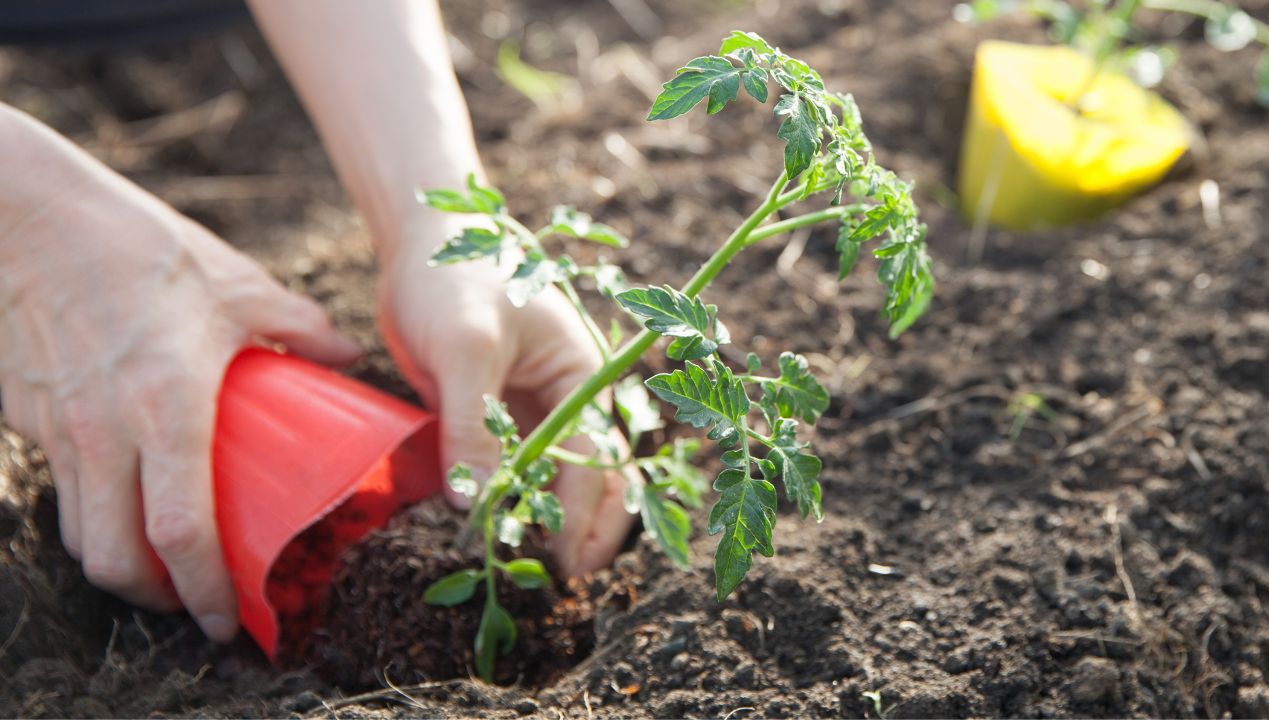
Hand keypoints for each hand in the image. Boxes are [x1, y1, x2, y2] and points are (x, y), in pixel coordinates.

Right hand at [0, 151, 359, 640]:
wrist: (32, 216)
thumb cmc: (143, 247)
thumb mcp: (239, 284)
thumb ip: (302, 327)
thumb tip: (349, 358)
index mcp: (167, 405)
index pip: (181, 529)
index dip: (205, 587)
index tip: (227, 617)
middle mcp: (106, 432)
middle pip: (119, 558)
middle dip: (159, 599)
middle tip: (198, 605)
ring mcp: (60, 428)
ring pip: (80, 537)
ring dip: (123, 568)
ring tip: (164, 570)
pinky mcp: (30, 417)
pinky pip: (61, 493)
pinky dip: (91, 521)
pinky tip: (125, 509)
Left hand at [379, 217, 633, 574]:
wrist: (421, 244)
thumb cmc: (456, 279)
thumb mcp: (465, 347)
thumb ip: (473, 423)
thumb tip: (476, 503)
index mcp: (583, 373)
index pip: (597, 457)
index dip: (585, 512)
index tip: (565, 558)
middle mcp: (565, 396)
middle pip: (591, 475)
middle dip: (583, 526)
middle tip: (562, 577)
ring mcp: (528, 407)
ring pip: (548, 476)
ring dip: (542, 517)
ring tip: (526, 562)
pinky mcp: (492, 414)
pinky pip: (505, 465)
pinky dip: (503, 497)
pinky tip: (488, 525)